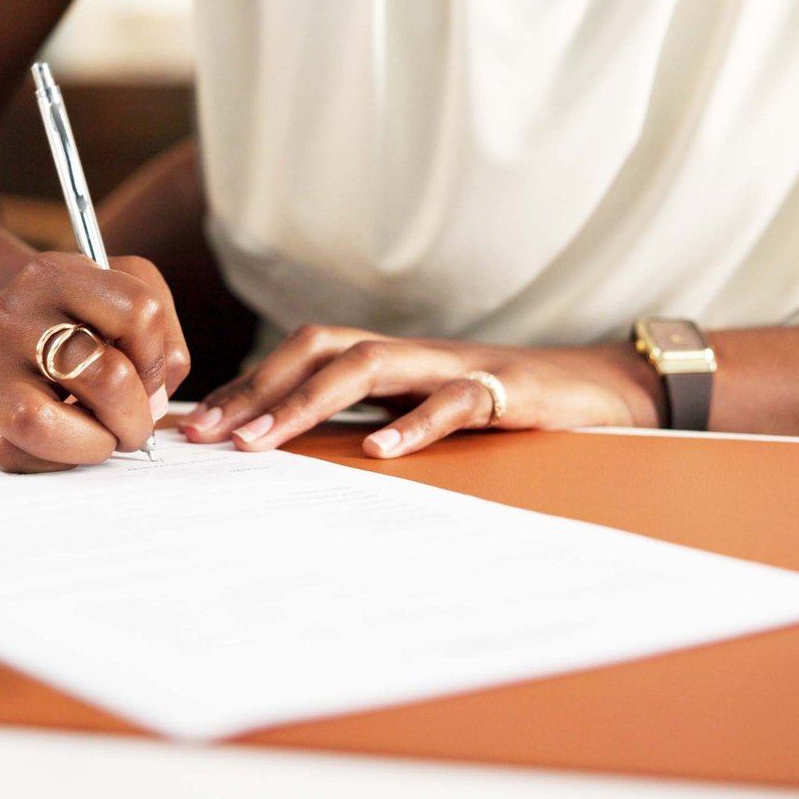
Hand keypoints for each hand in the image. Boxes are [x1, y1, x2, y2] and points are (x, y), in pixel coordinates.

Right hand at [0, 252, 190, 471]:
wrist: (6, 323)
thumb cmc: (79, 314)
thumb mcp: (129, 293)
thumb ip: (163, 342)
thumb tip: (153, 405)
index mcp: (58, 274)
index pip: (139, 313)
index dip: (158, 359)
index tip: (149, 374)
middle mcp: (14, 315)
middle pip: (106, 377)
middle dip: (137, 416)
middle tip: (135, 423)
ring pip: (43, 423)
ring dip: (95, 443)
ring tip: (104, 435)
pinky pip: (17, 454)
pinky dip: (59, 460)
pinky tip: (70, 439)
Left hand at [181, 325, 659, 457]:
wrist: (602, 390)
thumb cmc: (500, 404)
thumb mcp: (423, 411)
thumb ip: (367, 421)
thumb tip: (291, 449)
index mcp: (387, 359)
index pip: (300, 356)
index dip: (246, 384)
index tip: (196, 425)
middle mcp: (410, 353)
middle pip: (319, 346)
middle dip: (258, 386)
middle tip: (211, 434)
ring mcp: (454, 366)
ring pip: (370, 365)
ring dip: (309, 401)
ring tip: (265, 441)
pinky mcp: (502, 391)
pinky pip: (453, 402)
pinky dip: (414, 424)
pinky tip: (380, 452)